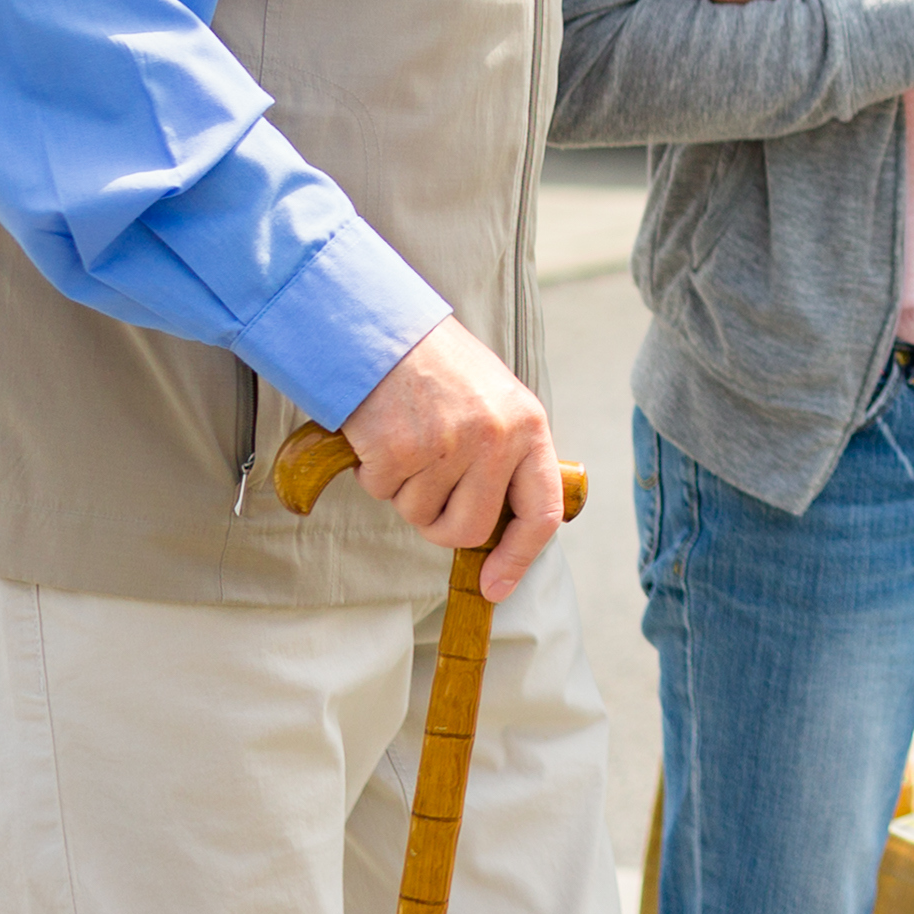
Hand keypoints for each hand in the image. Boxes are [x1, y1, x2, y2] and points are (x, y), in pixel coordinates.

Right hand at [339, 318, 567, 601]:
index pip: (539, 512)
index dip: (519, 558)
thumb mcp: (495, 402)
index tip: (495, 587)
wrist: (382, 326)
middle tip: (426, 493)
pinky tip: (380, 431)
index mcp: (529, 427)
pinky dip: (374, 471)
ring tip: (405, 437)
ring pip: (419, 514)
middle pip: (470, 529)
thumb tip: (497, 531)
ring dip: (403, 489)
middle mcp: (495, 439)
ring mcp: (448, 445)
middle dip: (442, 526)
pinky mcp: (400, 449)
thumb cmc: (440, 369)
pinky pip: (383, 491)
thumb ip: (506, 458)